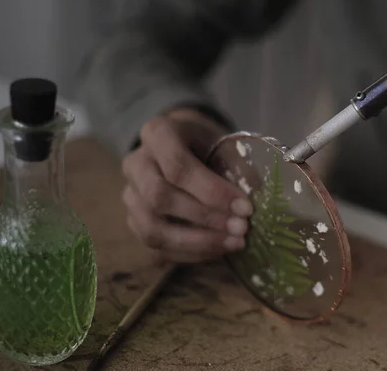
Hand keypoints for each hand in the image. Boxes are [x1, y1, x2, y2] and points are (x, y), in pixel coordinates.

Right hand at [121, 108, 252, 263]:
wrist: (184, 146)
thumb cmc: (208, 144)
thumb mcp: (223, 142)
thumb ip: (237, 167)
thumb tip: (256, 201)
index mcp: (158, 133)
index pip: (178, 167)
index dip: (213, 192)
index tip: (245, 208)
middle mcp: (136, 163)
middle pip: (159, 198)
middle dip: (205, 218)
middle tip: (241, 228)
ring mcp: (130, 194)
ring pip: (152, 228)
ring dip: (197, 242)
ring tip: (233, 244)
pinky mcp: (134, 221)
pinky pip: (156, 247)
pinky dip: (190, 253)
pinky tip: (218, 250)